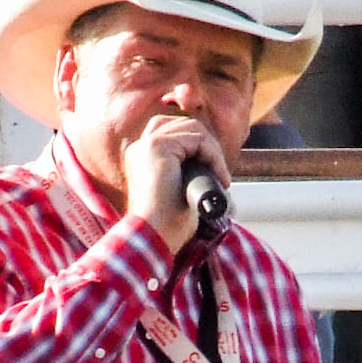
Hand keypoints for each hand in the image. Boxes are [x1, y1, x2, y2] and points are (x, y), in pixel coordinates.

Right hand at [122, 113, 221, 250]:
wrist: (155, 237)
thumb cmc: (168, 226)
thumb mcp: (179, 193)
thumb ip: (186, 174)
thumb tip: (212, 168)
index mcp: (141, 157)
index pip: (174, 133)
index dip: (199, 147)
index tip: (215, 173)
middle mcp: (140, 147)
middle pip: (183, 124)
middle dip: (208, 145)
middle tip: (220, 174)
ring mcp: (147, 144)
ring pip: (193, 129)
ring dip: (214, 152)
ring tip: (221, 178)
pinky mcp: (158, 146)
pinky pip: (198, 139)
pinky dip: (215, 156)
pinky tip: (219, 177)